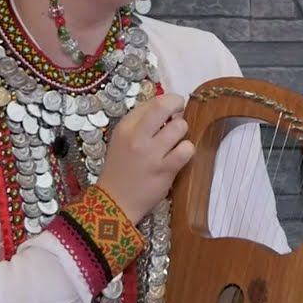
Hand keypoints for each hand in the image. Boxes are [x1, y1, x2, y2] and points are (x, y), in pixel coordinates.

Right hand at [96, 93, 193, 223]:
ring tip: (175, 142)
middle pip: (164, 106)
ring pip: (180, 127)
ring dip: (182, 133)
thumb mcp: (122, 138)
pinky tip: (179, 155)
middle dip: (178, 107)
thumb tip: (168, 106)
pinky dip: (187, 150)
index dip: (167, 102)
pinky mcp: (165, 169)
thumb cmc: (121, 167)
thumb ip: (141, 121)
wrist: (115, 200)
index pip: (153, 101)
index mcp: (125, 126)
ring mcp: (151, 153)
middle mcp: (137, 136)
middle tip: (178, 118)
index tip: (170, 112)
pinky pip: (186, 150)